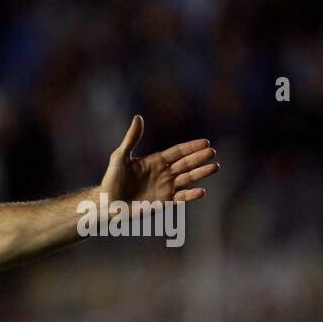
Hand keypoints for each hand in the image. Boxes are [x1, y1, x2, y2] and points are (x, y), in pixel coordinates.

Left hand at [99, 115, 218, 204]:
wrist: (107, 204)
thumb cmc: (111, 180)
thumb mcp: (120, 157)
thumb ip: (131, 139)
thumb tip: (138, 117)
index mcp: (156, 161)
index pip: (177, 152)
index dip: (191, 147)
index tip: (205, 142)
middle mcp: (164, 173)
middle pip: (186, 163)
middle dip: (199, 158)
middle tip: (212, 152)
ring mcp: (165, 188)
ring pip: (187, 179)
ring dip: (201, 173)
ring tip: (214, 167)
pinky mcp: (164, 202)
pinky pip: (181, 198)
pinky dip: (191, 195)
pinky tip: (201, 191)